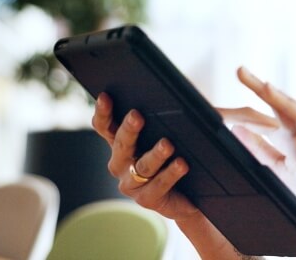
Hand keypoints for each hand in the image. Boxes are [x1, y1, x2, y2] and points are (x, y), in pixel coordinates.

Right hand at [91, 92, 198, 220]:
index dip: (103, 112)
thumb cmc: (181, 154)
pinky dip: (171, 173)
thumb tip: (183, 97)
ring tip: (167, 144)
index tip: (105, 96)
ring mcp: (131, 184)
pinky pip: (158, 185)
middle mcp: (121, 163)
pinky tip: (182, 164)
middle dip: (129, 129)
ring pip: (142, 166)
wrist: (191, 194)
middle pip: (122, 144)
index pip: (106, 126)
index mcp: (123, 143)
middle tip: (136, 116)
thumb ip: (172, 117)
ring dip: (154, 154)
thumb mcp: (174, 132)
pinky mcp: (147, 199)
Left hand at [235, 67, 295, 228]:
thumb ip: (259, 151)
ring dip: (286, 104)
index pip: (267, 114)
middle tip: (241, 71)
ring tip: (268, 89)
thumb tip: (237, 130)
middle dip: (264, 89)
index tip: (238, 74)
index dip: (249, 98)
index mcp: (289, 138)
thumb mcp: (279, 170)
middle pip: (284, 107)